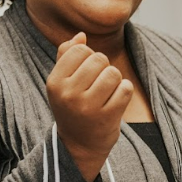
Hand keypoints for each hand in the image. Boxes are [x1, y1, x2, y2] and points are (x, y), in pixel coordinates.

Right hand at [46, 33, 132, 181]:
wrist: (79, 146)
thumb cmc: (72, 108)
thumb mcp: (62, 83)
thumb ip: (67, 56)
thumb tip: (81, 35)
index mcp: (55, 82)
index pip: (80, 50)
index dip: (89, 57)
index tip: (86, 73)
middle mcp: (69, 94)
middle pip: (99, 60)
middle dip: (104, 68)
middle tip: (98, 85)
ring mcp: (88, 107)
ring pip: (114, 73)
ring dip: (116, 80)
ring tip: (107, 92)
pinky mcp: (108, 117)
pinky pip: (126, 88)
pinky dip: (125, 92)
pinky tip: (116, 102)